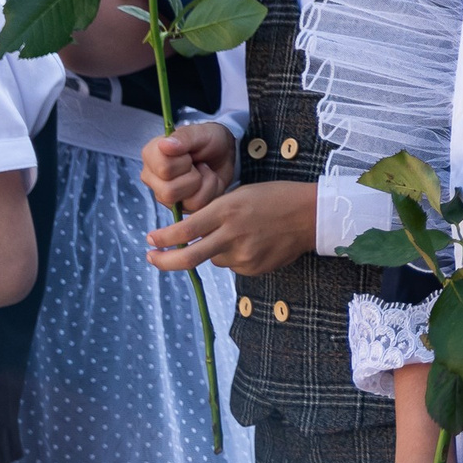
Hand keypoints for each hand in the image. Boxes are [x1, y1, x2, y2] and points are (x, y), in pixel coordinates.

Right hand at [142, 123, 234, 213]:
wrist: (226, 153)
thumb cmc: (209, 140)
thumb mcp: (201, 132)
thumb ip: (183, 136)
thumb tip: (164, 144)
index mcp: (151, 155)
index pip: (164, 169)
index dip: (184, 162)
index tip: (189, 153)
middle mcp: (152, 177)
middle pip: (169, 191)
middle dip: (193, 176)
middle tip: (197, 164)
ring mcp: (163, 194)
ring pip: (181, 201)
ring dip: (201, 184)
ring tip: (202, 171)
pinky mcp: (179, 205)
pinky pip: (194, 205)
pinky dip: (208, 191)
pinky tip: (206, 181)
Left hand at [145, 181, 316, 276]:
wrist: (312, 215)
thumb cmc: (276, 197)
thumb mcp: (241, 194)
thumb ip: (215, 213)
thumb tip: (189, 231)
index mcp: (227, 210)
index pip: (184, 231)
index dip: (162, 238)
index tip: (151, 239)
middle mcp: (232, 235)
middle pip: (188, 258)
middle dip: (163, 261)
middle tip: (151, 258)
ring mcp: (243, 255)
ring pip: (214, 259)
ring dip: (215, 250)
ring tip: (241, 234)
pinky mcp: (253, 268)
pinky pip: (233, 265)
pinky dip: (234, 256)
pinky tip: (254, 242)